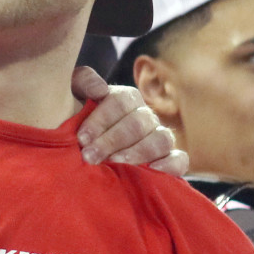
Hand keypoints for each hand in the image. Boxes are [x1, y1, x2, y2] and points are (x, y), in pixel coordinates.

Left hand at [71, 65, 186, 174]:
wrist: (85, 149)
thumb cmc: (78, 120)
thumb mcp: (73, 95)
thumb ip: (82, 81)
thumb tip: (100, 89)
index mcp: (126, 98)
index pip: (121, 102)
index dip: (101, 119)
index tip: (81, 138)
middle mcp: (146, 116)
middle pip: (138, 123)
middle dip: (112, 141)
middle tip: (89, 156)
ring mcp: (160, 137)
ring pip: (160, 140)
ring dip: (137, 153)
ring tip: (114, 165)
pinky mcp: (169, 159)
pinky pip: (180, 159)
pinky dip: (171, 165)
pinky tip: (152, 171)